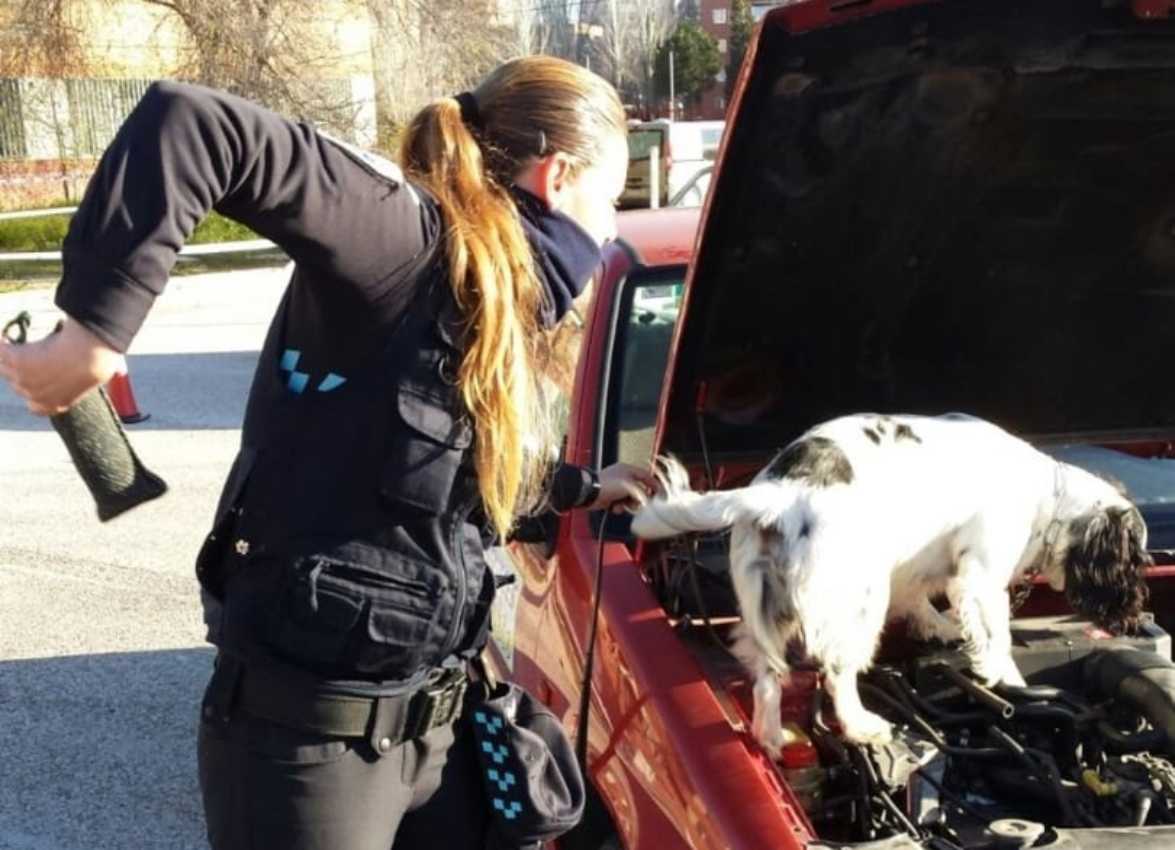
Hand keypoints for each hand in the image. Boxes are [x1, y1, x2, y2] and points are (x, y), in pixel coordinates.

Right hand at [0, 317, 124, 414]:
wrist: (89, 356)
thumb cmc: (99, 363)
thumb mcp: (104, 374)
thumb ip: (107, 374)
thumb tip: (120, 371)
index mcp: (56, 405)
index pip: (35, 406)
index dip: (33, 392)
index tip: (35, 377)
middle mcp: (35, 396)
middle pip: (17, 384)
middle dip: (19, 371)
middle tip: (24, 355)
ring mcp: (24, 379)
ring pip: (6, 366)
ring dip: (7, 356)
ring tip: (10, 344)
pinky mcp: (17, 361)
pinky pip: (0, 350)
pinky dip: (1, 342)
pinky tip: (4, 333)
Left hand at [588, 462, 658, 511]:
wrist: (590, 493)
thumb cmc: (609, 484)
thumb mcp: (630, 486)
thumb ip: (642, 493)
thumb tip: (646, 500)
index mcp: (627, 470)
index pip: (645, 475)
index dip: (653, 484)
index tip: (659, 493)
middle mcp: (622, 478)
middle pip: (637, 489)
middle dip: (638, 498)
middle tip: (639, 503)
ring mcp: (615, 488)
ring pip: (629, 499)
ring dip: (628, 504)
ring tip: (624, 505)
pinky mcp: (609, 497)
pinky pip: (620, 504)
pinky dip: (618, 507)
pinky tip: (614, 507)